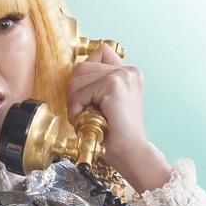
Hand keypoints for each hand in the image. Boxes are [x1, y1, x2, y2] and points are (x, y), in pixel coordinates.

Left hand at [66, 43, 170, 192]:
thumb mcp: (107, 103)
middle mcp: (128, 70)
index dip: (86, 73)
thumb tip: (74, 75)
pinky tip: (87, 121)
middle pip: (82, 66)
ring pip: (77, 78)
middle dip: (75, 90)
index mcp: (129, 72)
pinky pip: (79, 93)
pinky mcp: (113, 85)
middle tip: (82, 112)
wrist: (131, 152)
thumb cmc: (116, 134)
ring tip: (86, 118)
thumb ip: (97, 84)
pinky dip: (76, 109)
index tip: (88, 97)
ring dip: (74, 102)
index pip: (99, 53)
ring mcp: (121, 76)